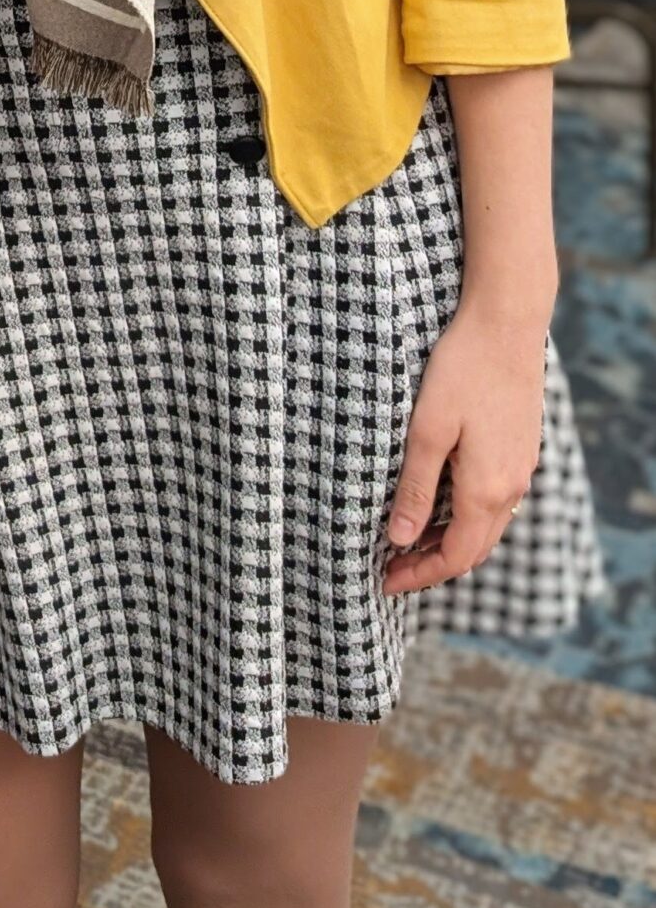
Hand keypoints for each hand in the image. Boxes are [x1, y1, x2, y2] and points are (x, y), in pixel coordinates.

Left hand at [383, 305, 544, 593]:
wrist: (506, 325)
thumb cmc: (460, 371)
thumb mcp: (427, 431)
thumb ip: (415, 488)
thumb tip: (401, 541)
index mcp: (486, 489)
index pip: (456, 556)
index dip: (421, 576)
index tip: (386, 582)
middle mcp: (512, 486)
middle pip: (475, 548)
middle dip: (434, 564)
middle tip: (392, 568)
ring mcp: (522, 468)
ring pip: (488, 526)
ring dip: (451, 541)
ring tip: (409, 541)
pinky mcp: (522, 449)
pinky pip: (496, 501)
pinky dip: (467, 517)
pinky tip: (440, 503)